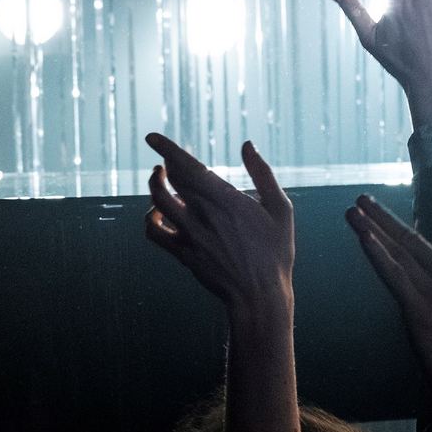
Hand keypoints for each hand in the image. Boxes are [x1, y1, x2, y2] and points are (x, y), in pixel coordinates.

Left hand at [144, 135, 294, 310]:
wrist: (260, 295)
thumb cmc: (276, 251)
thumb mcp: (280, 210)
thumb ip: (262, 173)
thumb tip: (247, 145)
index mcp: (227, 201)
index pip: (188, 167)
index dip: (167, 149)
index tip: (151, 137)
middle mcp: (203, 215)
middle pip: (171, 180)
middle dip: (165, 164)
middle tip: (167, 160)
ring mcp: (189, 235)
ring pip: (157, 203)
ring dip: (154, 185)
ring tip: (159, 177)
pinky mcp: (182, 253)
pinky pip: (153, 232)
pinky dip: (150, 218)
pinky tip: (158, 213)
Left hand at [347, 170, 431, 418]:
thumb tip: (428, 280)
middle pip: (414, 238)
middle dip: (384, 217)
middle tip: (360, 195)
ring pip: (399, 253)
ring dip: (372, 229)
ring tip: (350, 207)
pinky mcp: (422, 310)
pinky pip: (395, 277)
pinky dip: (378, 255)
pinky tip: (363, 237)